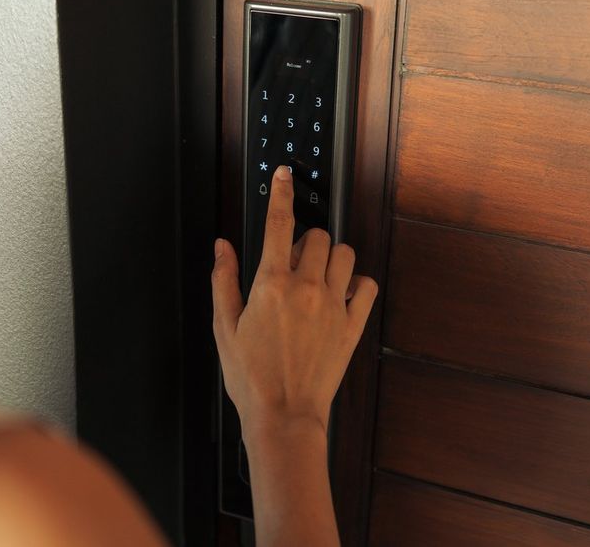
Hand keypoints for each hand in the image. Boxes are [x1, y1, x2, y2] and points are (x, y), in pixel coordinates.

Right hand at [210, 165, 378, 435]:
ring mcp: (333, 305)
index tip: (285, 174)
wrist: (284, 416)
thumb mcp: (224, 327)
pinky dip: (357, 283)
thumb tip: (222, 246)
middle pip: (318, 236)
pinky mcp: (352, 324)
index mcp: (271, 284)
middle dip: (306, 239)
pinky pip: (367, 286)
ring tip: (317, 276)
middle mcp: (306, 287)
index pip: (279, 223)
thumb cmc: (250, 377)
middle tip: (293, 261)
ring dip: (332, 256)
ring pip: (345, 254)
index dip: (282, 193)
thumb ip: (224, 280)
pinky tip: (341, 294)